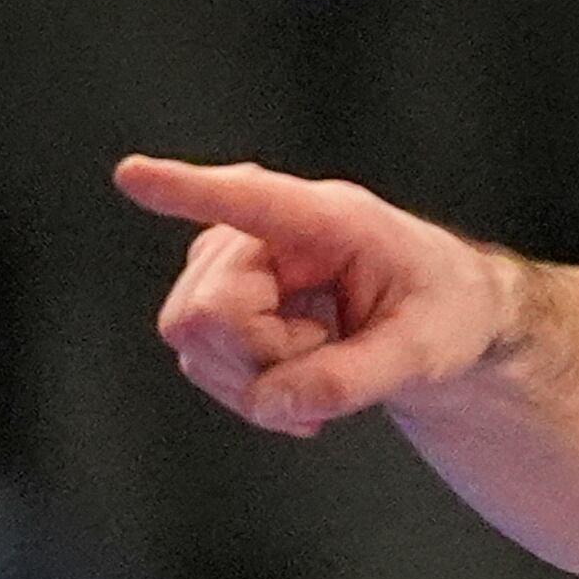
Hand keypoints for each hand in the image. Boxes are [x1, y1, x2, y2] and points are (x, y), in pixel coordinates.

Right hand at [125, 155, 517, 438]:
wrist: (445, 318)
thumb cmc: (445, 311)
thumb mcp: (425, 351)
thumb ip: (353, 379)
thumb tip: (271, 404)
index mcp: (330, 219)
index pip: (250, 199)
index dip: (187, 190)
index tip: (133, 175)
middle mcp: (265, 232)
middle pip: (206, 310)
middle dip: (262, 358)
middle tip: (328, 356)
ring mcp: (231, 264)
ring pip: (192, 339)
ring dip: (257, 379)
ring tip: (323, 365)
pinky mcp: (219, 300)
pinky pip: (199, 361)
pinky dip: (250, 392)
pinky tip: (300, 392)